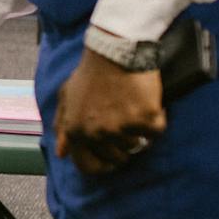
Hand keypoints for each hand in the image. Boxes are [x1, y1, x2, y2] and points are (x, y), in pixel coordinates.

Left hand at [54, 48, 165, 174]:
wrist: (114, 51)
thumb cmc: (90, 74)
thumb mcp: (67, 97)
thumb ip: (63, 126)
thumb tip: (61, 153)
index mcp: (76, 131)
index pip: (89, 167)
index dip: (103, 165)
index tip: (112, 159)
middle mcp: (97, 133)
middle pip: (118, 158)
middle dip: (123, 143)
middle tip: (125, 122)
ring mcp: (121, 127)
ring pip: (137, 145)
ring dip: (138, 129)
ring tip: (133, 106)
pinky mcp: (144, 118)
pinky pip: (156, 131)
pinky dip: (156, 119)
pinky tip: (148, 103)